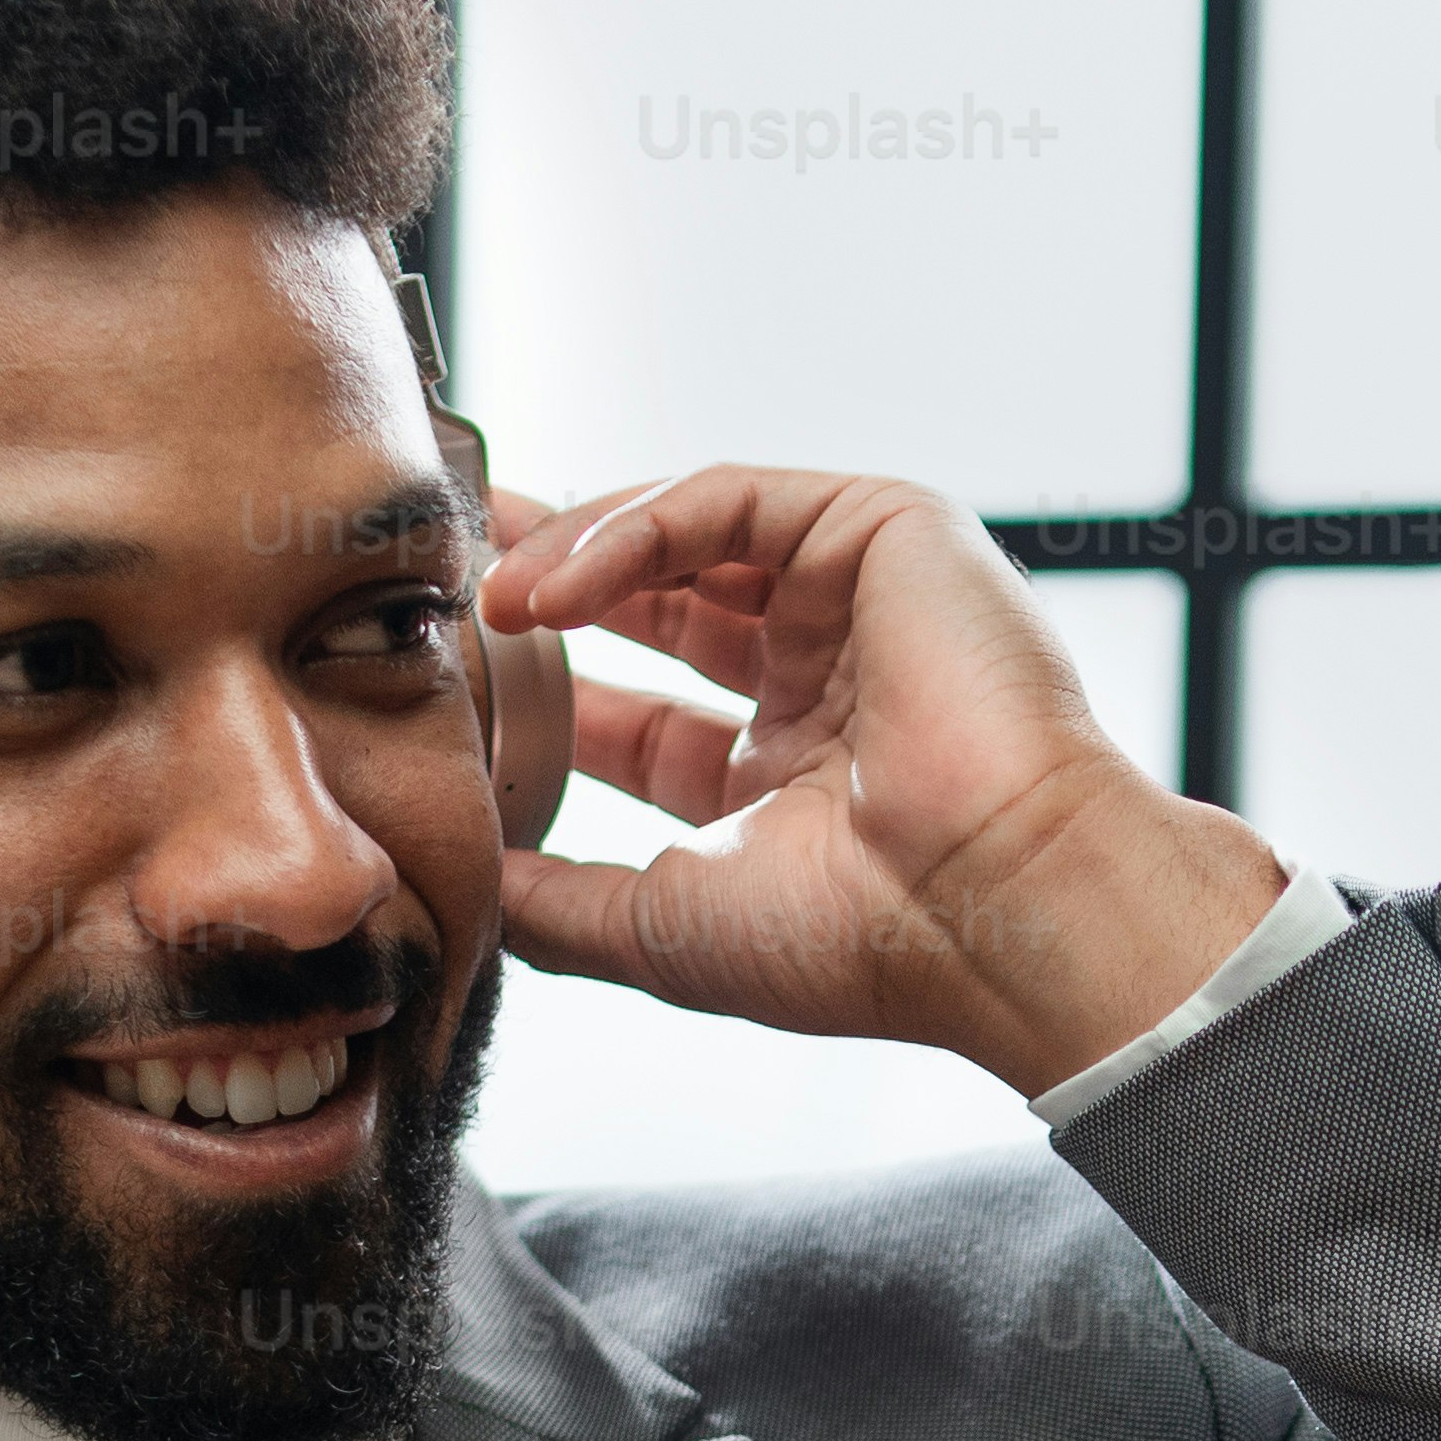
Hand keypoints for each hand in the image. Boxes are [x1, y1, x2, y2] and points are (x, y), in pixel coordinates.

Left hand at [482, 461, 1292, 1094]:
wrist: (995, 907)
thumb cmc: (860, 940)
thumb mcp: (664, 927)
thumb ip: (560, 900)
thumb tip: (465, 884)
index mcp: (782, 776)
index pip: (637, 710)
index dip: (545, 688)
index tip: (452, 677)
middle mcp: (819, 679)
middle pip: (654, 598)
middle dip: (544, 584)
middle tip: (445, 578)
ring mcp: (854, 600)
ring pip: (683, 535)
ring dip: (573, 555)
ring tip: (487, 593)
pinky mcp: (883, 529)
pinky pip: (725, 500)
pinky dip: (632, 526)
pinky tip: (556, 581)